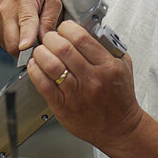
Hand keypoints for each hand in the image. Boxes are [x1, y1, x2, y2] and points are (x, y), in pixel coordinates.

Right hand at [0, 0, 61, 57]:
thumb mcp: (52, 2)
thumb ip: (50, 22)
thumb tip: (44, 42)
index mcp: (24, 1)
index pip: (25, 21)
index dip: (26, 36)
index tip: (25, 46)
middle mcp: (7, 10)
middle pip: (13, 41)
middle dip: (28, 52)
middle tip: (40, 50)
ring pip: (9, 47)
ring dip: (22, 50)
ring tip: (32, 37)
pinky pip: (5, 47)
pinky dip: (15, 47)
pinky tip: (22, 36)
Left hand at [27, 20, 142, 149]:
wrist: (119, 128)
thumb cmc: (120, 97)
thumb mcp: (122, 66)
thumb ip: (107, 46)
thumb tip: (87, 29)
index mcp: (108, 66)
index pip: (81, 38)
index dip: (67, 28)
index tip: (64, 29)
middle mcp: (92, 79)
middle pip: (63, 48)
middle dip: (51, 38)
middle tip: (50, 38)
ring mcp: (76, 94)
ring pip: (50, 65)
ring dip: (41, 53)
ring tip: (42, 51)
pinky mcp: (63, 106)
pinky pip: (43, 84)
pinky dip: (35, 71)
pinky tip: (36, 66)